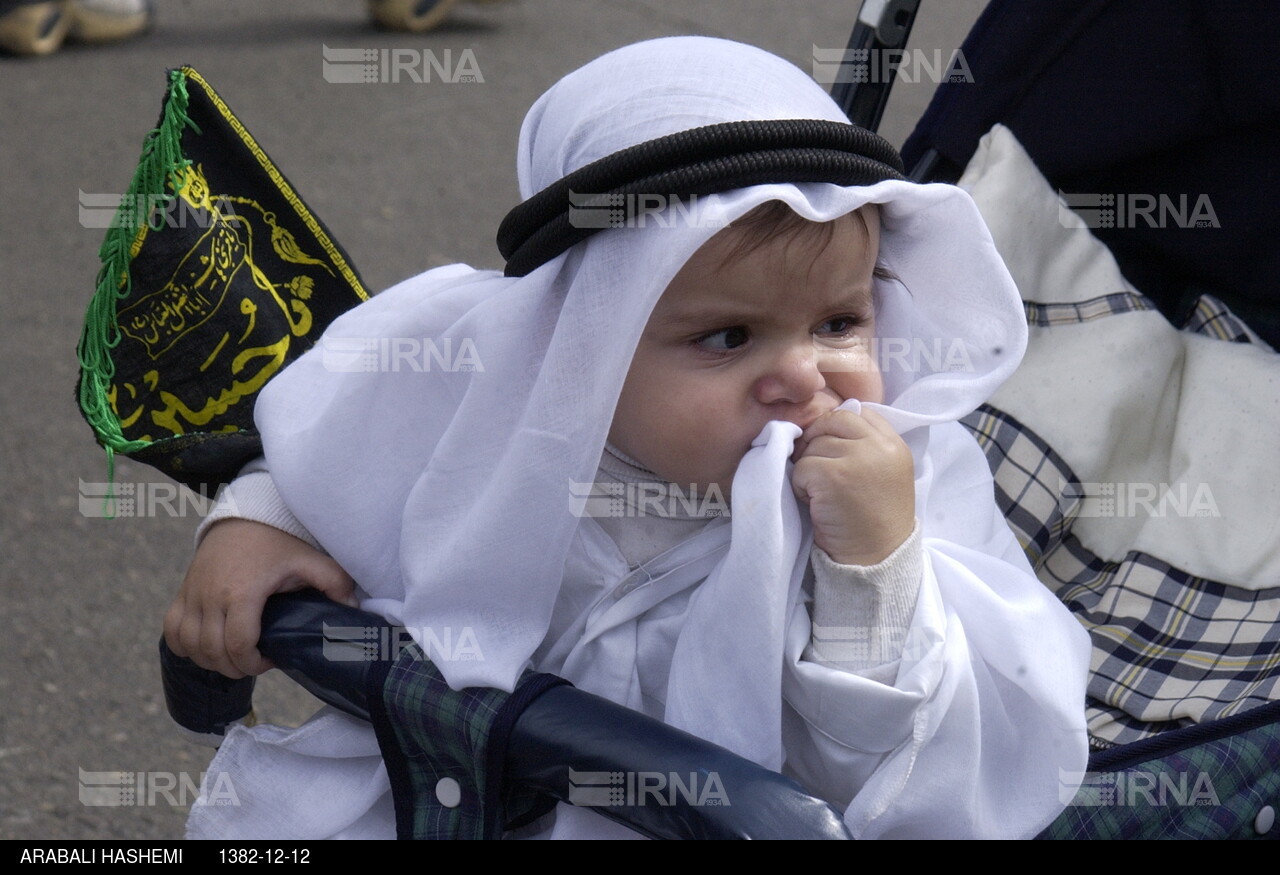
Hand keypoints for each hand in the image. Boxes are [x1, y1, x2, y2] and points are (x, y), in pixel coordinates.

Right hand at [163, 519, 355, 677]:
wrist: (244, 515)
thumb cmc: (278, 540)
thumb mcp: (310, 558)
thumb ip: (334, 583)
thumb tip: (353, 611)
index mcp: (243, 591)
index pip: (238, 645)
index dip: (253, 663)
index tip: (271, 660)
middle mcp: (211, 595)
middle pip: (213, 651)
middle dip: (235, 668)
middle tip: (255, 662)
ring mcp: (193, 594)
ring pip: (189, 646)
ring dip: (210, 661)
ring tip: (234, 657)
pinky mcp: (183, 591)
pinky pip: (172, 631)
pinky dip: (185, 646)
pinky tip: (207, 648)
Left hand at [791, 408, 914, 565]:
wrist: (875, 560)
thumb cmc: (874, 521)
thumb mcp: (883, 474)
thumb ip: (866, 445)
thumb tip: (824, 420)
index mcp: (895, 444)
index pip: (859, 411)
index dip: (837, 427)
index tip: (833, 451)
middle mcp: (880, 447)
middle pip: (833, 420)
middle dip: (817, 440)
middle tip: (818, 471)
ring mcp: (857, 459)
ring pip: (813, 444)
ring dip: (808, 468)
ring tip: (823, 494)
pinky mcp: (833, 476)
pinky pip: (801, 467)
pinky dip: (800, 486)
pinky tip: (815, 504)